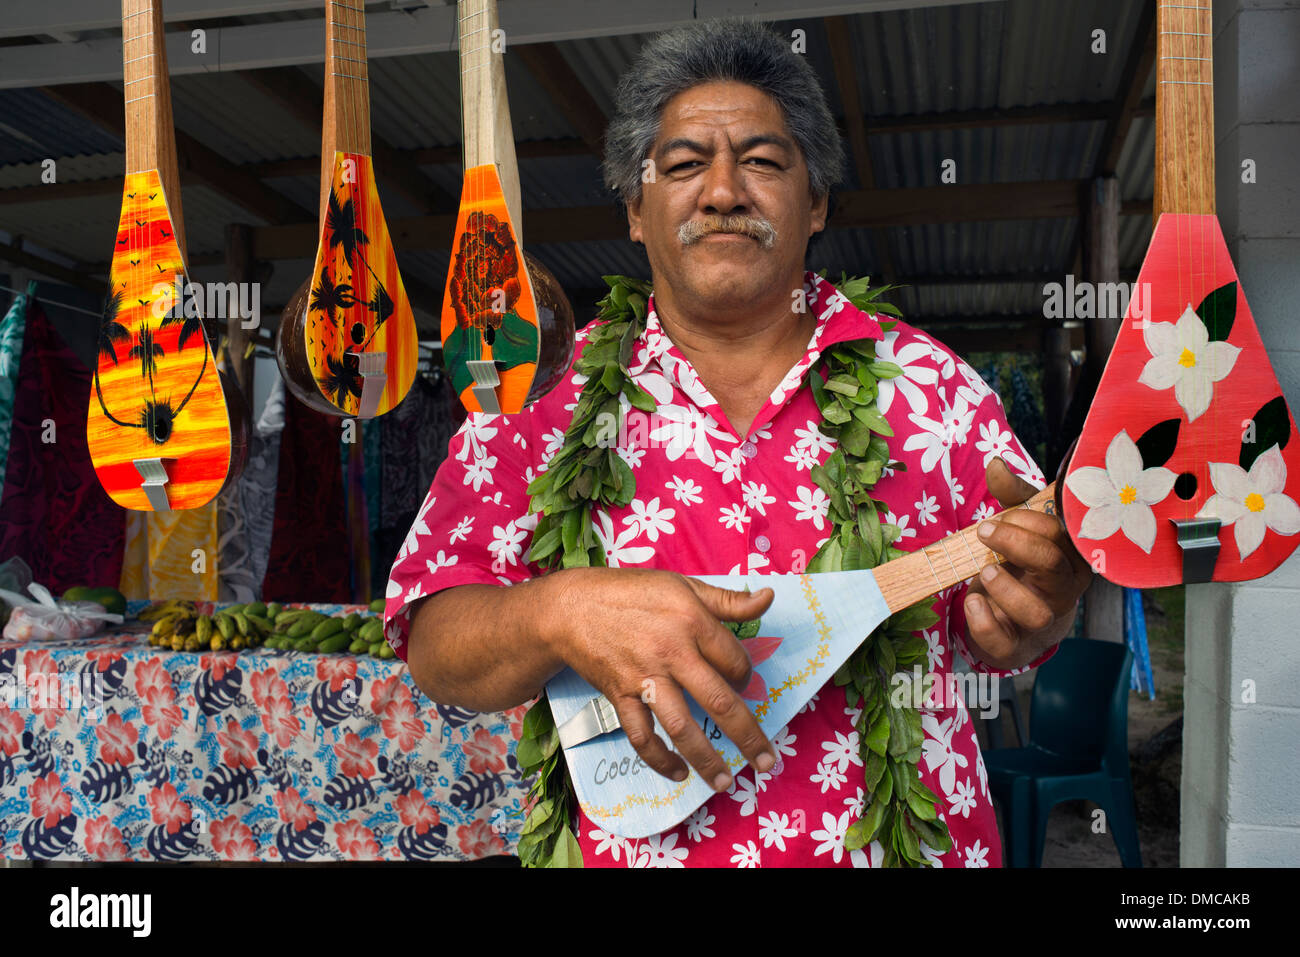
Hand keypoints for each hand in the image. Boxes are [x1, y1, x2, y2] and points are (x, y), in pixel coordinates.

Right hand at [544, 567, 777, 791]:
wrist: (573, 607)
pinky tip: (677, 772)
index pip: (735, 660)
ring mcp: (645, 678)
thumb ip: (728, 598)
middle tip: (767, 762)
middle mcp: (673, 653)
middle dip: (748, 735)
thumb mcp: (683, 585)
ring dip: (706, 759)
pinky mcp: (621, 695)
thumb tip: (769, 598)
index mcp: (693, 622)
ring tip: (724, 783)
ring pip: (682, 726)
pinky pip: (641, 735)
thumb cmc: (631, 592)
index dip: (746, 676)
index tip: (743, 682)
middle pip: (719, 701)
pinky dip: (659, 758)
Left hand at [963, 456, 1092, 668]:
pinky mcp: (1015, 646)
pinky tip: (972, 601)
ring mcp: (1041, 622)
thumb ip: (1011, 497)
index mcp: (1071, 557)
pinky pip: (1004, 641)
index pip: (1062, 533)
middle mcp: (1064, 590)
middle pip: (1053, 565)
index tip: (1002, 514)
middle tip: (984, 532)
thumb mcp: (1020, 527)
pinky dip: (984, 621)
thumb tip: (996, 464)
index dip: (1029, 520)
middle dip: (1015, 543)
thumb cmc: (1023, 564)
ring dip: (1006, 588)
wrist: (1015, 620)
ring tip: (986, 571)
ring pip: (1036, 611)